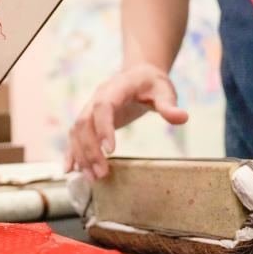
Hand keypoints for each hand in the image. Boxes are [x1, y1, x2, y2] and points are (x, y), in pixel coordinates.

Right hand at [65, 63, 188, 180]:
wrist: (139, 75)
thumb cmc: (152, 84)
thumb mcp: (164, 91)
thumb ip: (169, 105)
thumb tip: (183, 117)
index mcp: (116, 88)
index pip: (103, 106)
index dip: (103, 128)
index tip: (111, 151)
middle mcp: (97, 97)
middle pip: (85, 122)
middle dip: (90, 149)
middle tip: (102, 173)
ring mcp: (90, 108)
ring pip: (77, 131)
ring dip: (81, 154)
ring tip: (92, 178)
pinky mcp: (89, 120)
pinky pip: (74, 135)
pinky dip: (71, 152)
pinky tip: (69, 170)